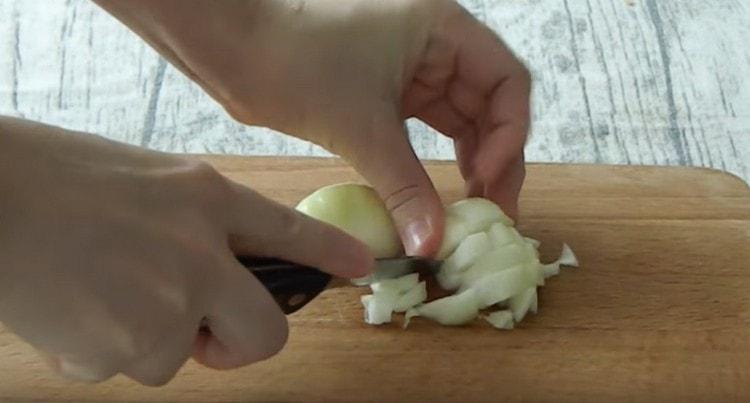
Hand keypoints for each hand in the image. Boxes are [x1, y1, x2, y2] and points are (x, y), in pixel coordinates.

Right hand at [0, 117, 371, 384]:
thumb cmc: (56, 178)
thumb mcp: (148, 181)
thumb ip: (196, 223)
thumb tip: (216, 269)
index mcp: (207, 199)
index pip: (288, 231)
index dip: (329, 254)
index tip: (360, 267)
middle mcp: (200, 255)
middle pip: (266, 334)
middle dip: (239, 344)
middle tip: (203, 331)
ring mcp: (166, 305)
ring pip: (177, 358)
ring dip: (146, 338)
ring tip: (99, 289)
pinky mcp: (120, 349)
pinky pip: (124, 367)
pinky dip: (101, 349)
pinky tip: (72, 305)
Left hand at [94, 0, 530, 257]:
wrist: (233, 50)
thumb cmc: (296, 62)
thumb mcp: (362, 127)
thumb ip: (405, 187)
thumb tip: (432, 245)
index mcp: (443, 30)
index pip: (508, 82)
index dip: (508, 134)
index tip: (485, 181)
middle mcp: (436, 45)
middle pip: (490, 105)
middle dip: (495, 159)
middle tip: (491, 213)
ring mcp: (412, 69)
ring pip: (460, 121)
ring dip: (468, 164)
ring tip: (469, 211)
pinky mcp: (387, 94)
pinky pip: (426, 131)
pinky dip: (432, 164)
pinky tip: (436, 196)